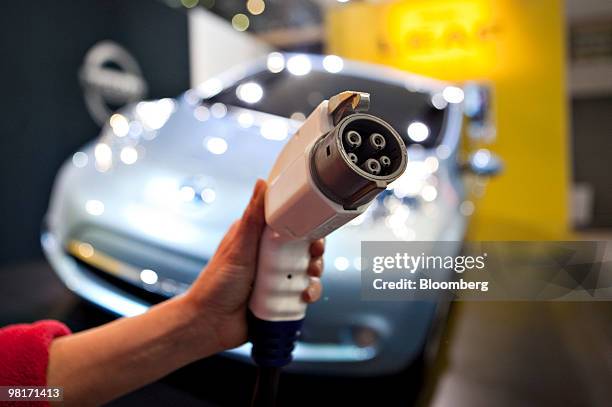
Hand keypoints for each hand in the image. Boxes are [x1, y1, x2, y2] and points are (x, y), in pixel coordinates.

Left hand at [184, 179, 324, 350]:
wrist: (210, 324)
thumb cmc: (216, 283)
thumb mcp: (239, 246)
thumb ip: (253, 216)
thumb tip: (262, 182)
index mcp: (258, 238)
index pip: (290, 224)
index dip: (307, 224)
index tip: (315, 228)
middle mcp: (269, 256)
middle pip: (304, 247)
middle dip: (314, 252)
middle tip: (314, 256)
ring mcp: (276, 277)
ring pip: (307, 270)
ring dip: (314, 274)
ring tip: (309, 278)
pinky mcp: (281, 297)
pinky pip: (303, 292)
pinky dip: (309, 293)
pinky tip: (305, 296)